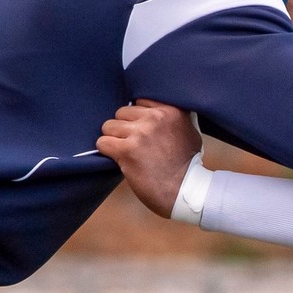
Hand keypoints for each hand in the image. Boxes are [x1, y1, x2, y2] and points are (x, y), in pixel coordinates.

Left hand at [98, 101, 201, 217]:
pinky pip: (102, 142)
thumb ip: (171, 118)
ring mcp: (140, 133)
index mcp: (171, 110)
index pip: (139, 101)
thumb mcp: (189, 131)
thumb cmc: (188, 165)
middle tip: (134, 144)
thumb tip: (153, 110)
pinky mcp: (127, 150)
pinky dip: (107, 151)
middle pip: (122, 112)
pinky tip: (118, 159)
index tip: (141, 129)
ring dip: (114, 140)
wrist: (185, 191)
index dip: (137, 117)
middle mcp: (155, 118)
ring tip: (126, 152)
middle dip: (124, 128)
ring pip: (109, 126)